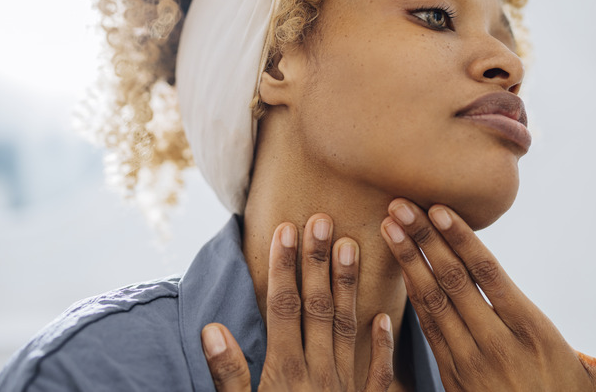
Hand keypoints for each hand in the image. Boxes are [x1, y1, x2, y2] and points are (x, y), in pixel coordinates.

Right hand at [201, 215, 394, 390]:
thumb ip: (228, 375)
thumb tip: (211, 330)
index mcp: (285, 373)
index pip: (283, 307)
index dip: (284, 267)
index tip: (286, 229)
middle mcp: (319, 374)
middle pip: (317, 308)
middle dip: (317, 262)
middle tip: (322, 221)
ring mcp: (345, 389)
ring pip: (347, 327)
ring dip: (347, 286)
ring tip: (350, 245)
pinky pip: (379, 373)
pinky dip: (382, 345)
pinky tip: (383, 317)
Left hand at [380, 198, 595, 391]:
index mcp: (532, 332)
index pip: (488, 275)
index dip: (460, 239)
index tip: (437, 209)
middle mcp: (494, 342)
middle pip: (452, 281)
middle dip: (422, 239)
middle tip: (399, 204)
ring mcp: (468, 361)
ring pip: (432, 302)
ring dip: (409, 262)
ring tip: (389, 228)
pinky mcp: (453, 376)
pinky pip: (427, 329)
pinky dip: (412, 297)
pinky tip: (402, 271)